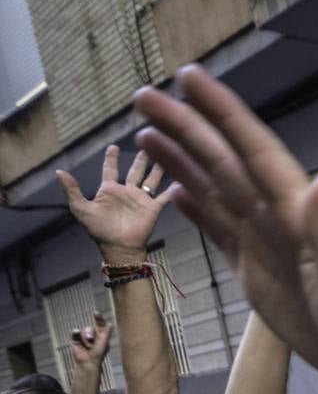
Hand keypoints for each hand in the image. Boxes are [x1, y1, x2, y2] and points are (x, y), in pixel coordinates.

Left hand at [55, 146, 172, 258]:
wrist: (119, 247)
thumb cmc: (99, 230)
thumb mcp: (81, 209)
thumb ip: (72, 190)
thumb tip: (59, 171)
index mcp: (110, 190)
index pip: (111, 170)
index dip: (111, 158)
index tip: (113, 147)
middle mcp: (127, 192)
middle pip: (135, 171)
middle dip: (140, 159)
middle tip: (145, 145)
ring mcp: (141, 199)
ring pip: (151, 179)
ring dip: (157, 169)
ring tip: (164, 156)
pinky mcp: (153, 208)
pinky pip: (164, 197)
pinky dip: (173, 190)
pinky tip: (181, 180)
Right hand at [70, 312, 111, 367]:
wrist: (87, 362)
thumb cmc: (98, 354)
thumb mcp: (104, 342)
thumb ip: (106, 333)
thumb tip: (110, 324)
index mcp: (101, 336)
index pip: (100, 325)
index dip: (98, 319)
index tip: (95, 313)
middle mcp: (93, 336)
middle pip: (89, 328)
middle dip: (90, 334)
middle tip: (91, 341)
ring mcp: (84, 338)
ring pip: (83, 331)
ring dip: (85, 337)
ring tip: (87, 345)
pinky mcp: (76, 341)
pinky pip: (75, 333)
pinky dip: (76, 333)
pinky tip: (76, 333)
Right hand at [133, 68, 317, 381]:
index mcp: (301, 215)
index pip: (255, 153)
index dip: (223, 116)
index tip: (190, 79)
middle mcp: (281, 223)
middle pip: (226, 165)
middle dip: (187, 130)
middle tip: (144, 96)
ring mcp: (268, 248)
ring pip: (218, 194)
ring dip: (185, 164)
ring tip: (149, 134)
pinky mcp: (259, 276)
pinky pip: (223, 235)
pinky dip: (200, 212)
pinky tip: (179, 193)